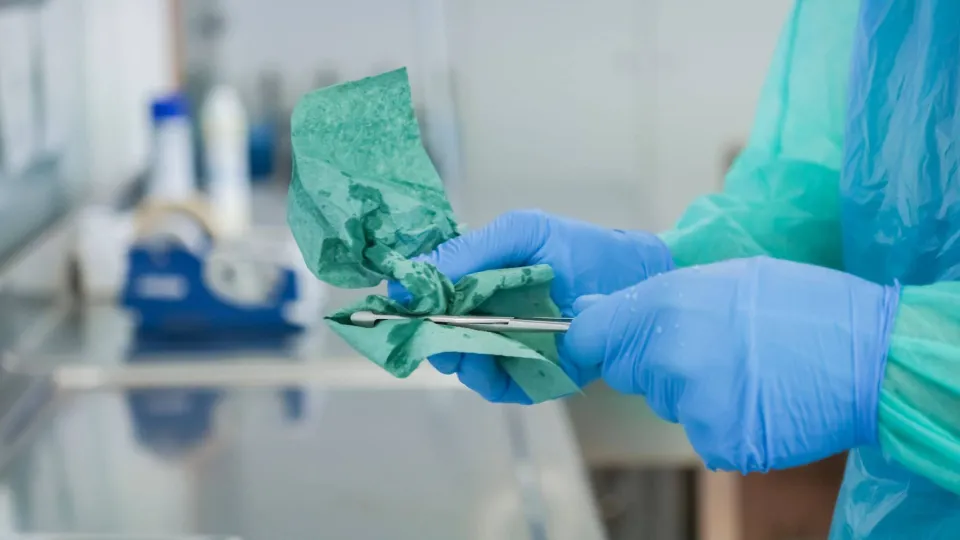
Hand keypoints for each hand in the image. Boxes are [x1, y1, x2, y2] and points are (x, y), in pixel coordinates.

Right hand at [388, 210, 673, 402]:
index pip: (431, 295)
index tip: (398, 303)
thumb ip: (470, 250)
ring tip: (466, 348)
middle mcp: (488, 316)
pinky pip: (501, 386)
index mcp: (480, 279)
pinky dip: (494, 377)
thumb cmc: (581, 249)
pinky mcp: (534, 376)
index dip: (412, 302)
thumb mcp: (522, 233)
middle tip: (430, 333)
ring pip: (466, 365)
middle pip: (441, 336)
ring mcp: (510, 348)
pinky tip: (496, 364)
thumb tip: (413, 274)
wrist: (634, 280)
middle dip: (432, 335)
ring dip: (461, 359)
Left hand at [564, 256, 899, 471]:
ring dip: (694, 394)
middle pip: (629, 372)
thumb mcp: (722, 277)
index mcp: (666, 303)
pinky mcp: (717, 440)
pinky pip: (702, 434)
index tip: (602, 345)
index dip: (593, 342)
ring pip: (668, 404)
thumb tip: (591, 311)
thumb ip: (651, 298)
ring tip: (747, 371)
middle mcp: (669, 355)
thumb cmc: (800, 305)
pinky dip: (724, 425)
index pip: (589, 336)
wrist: (870, 352)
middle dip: (656, 364)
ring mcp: (692, 402)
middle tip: (714, 348)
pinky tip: (758, 401)